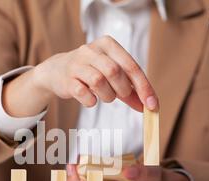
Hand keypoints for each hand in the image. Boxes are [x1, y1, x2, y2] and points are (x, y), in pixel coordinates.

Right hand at [32, 35, 158, 111]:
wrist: (57, 71)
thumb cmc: (90, 72)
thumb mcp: (112, 76)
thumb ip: (131, 90)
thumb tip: (149, 107)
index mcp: (107, 45)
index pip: (130, 65)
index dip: (143, 87)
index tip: (152, 104)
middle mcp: (91, 50)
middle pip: (114, 71)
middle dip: (123, 89)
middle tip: (121, 96)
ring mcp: (77, 64)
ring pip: (98, 81)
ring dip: (107, 95)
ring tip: (104, 96)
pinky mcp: (66, 79)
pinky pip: (82, 93)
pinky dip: (90, 101)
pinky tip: (90, 99)